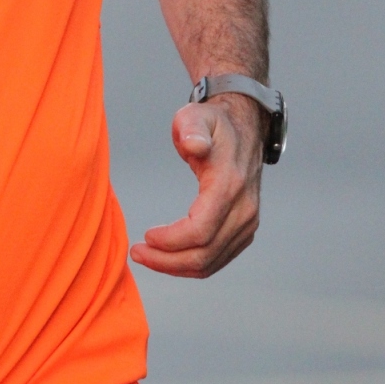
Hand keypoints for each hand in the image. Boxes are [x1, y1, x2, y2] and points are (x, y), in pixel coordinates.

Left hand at [130, 97, 262, 277]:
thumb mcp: (197, 116)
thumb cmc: (213, 125)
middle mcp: (244, 209)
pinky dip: (190, 265)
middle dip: (166, 260)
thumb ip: (192, 129)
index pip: (200, 230)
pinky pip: (217, 260)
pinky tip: (167, 257)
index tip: (146, 236)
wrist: (244, 130)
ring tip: (146, 256)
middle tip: (137, 253)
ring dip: (175, 267)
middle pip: (204, 253)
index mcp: (229, 185)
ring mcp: (247, 223)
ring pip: (210, 262)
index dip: (171, 241)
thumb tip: (193, 144)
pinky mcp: (244, 231)